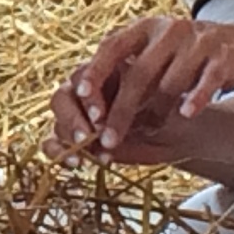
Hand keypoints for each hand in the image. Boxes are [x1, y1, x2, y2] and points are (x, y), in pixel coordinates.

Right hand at [46, 63, 193, 166]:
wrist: (179, 132)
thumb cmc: (171, 107)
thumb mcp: (160, 96)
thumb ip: (136, 97)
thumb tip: (115, 104)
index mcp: (104, 70)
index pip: (82, 77)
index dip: (87, 96)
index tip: (99, 115)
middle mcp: (86, 91)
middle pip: (62, 98)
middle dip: (72, 118)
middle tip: (87, 137)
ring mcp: (79, 116)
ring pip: (57, 121)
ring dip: (67, 139)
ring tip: (86, 157)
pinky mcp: (77, 140)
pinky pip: (54, 143)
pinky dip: (59, 153)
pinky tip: (76, 163)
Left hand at [58, 16, 233, 160]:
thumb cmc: (184, 59)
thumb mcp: (153, 55)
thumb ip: (125, 75)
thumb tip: (90, 112)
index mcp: (144, 29)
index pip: (112, 46)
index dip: (96, 71)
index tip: (81, 96)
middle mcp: (168, 31)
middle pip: (139, 72)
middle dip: (121, 109)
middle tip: (108, 138)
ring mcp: (198, 42)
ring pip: (171, 82)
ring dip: (157, 111)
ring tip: (149, 132)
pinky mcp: (223, 57)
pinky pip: (207, 81)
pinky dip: (196, 98)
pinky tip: (186, 114)